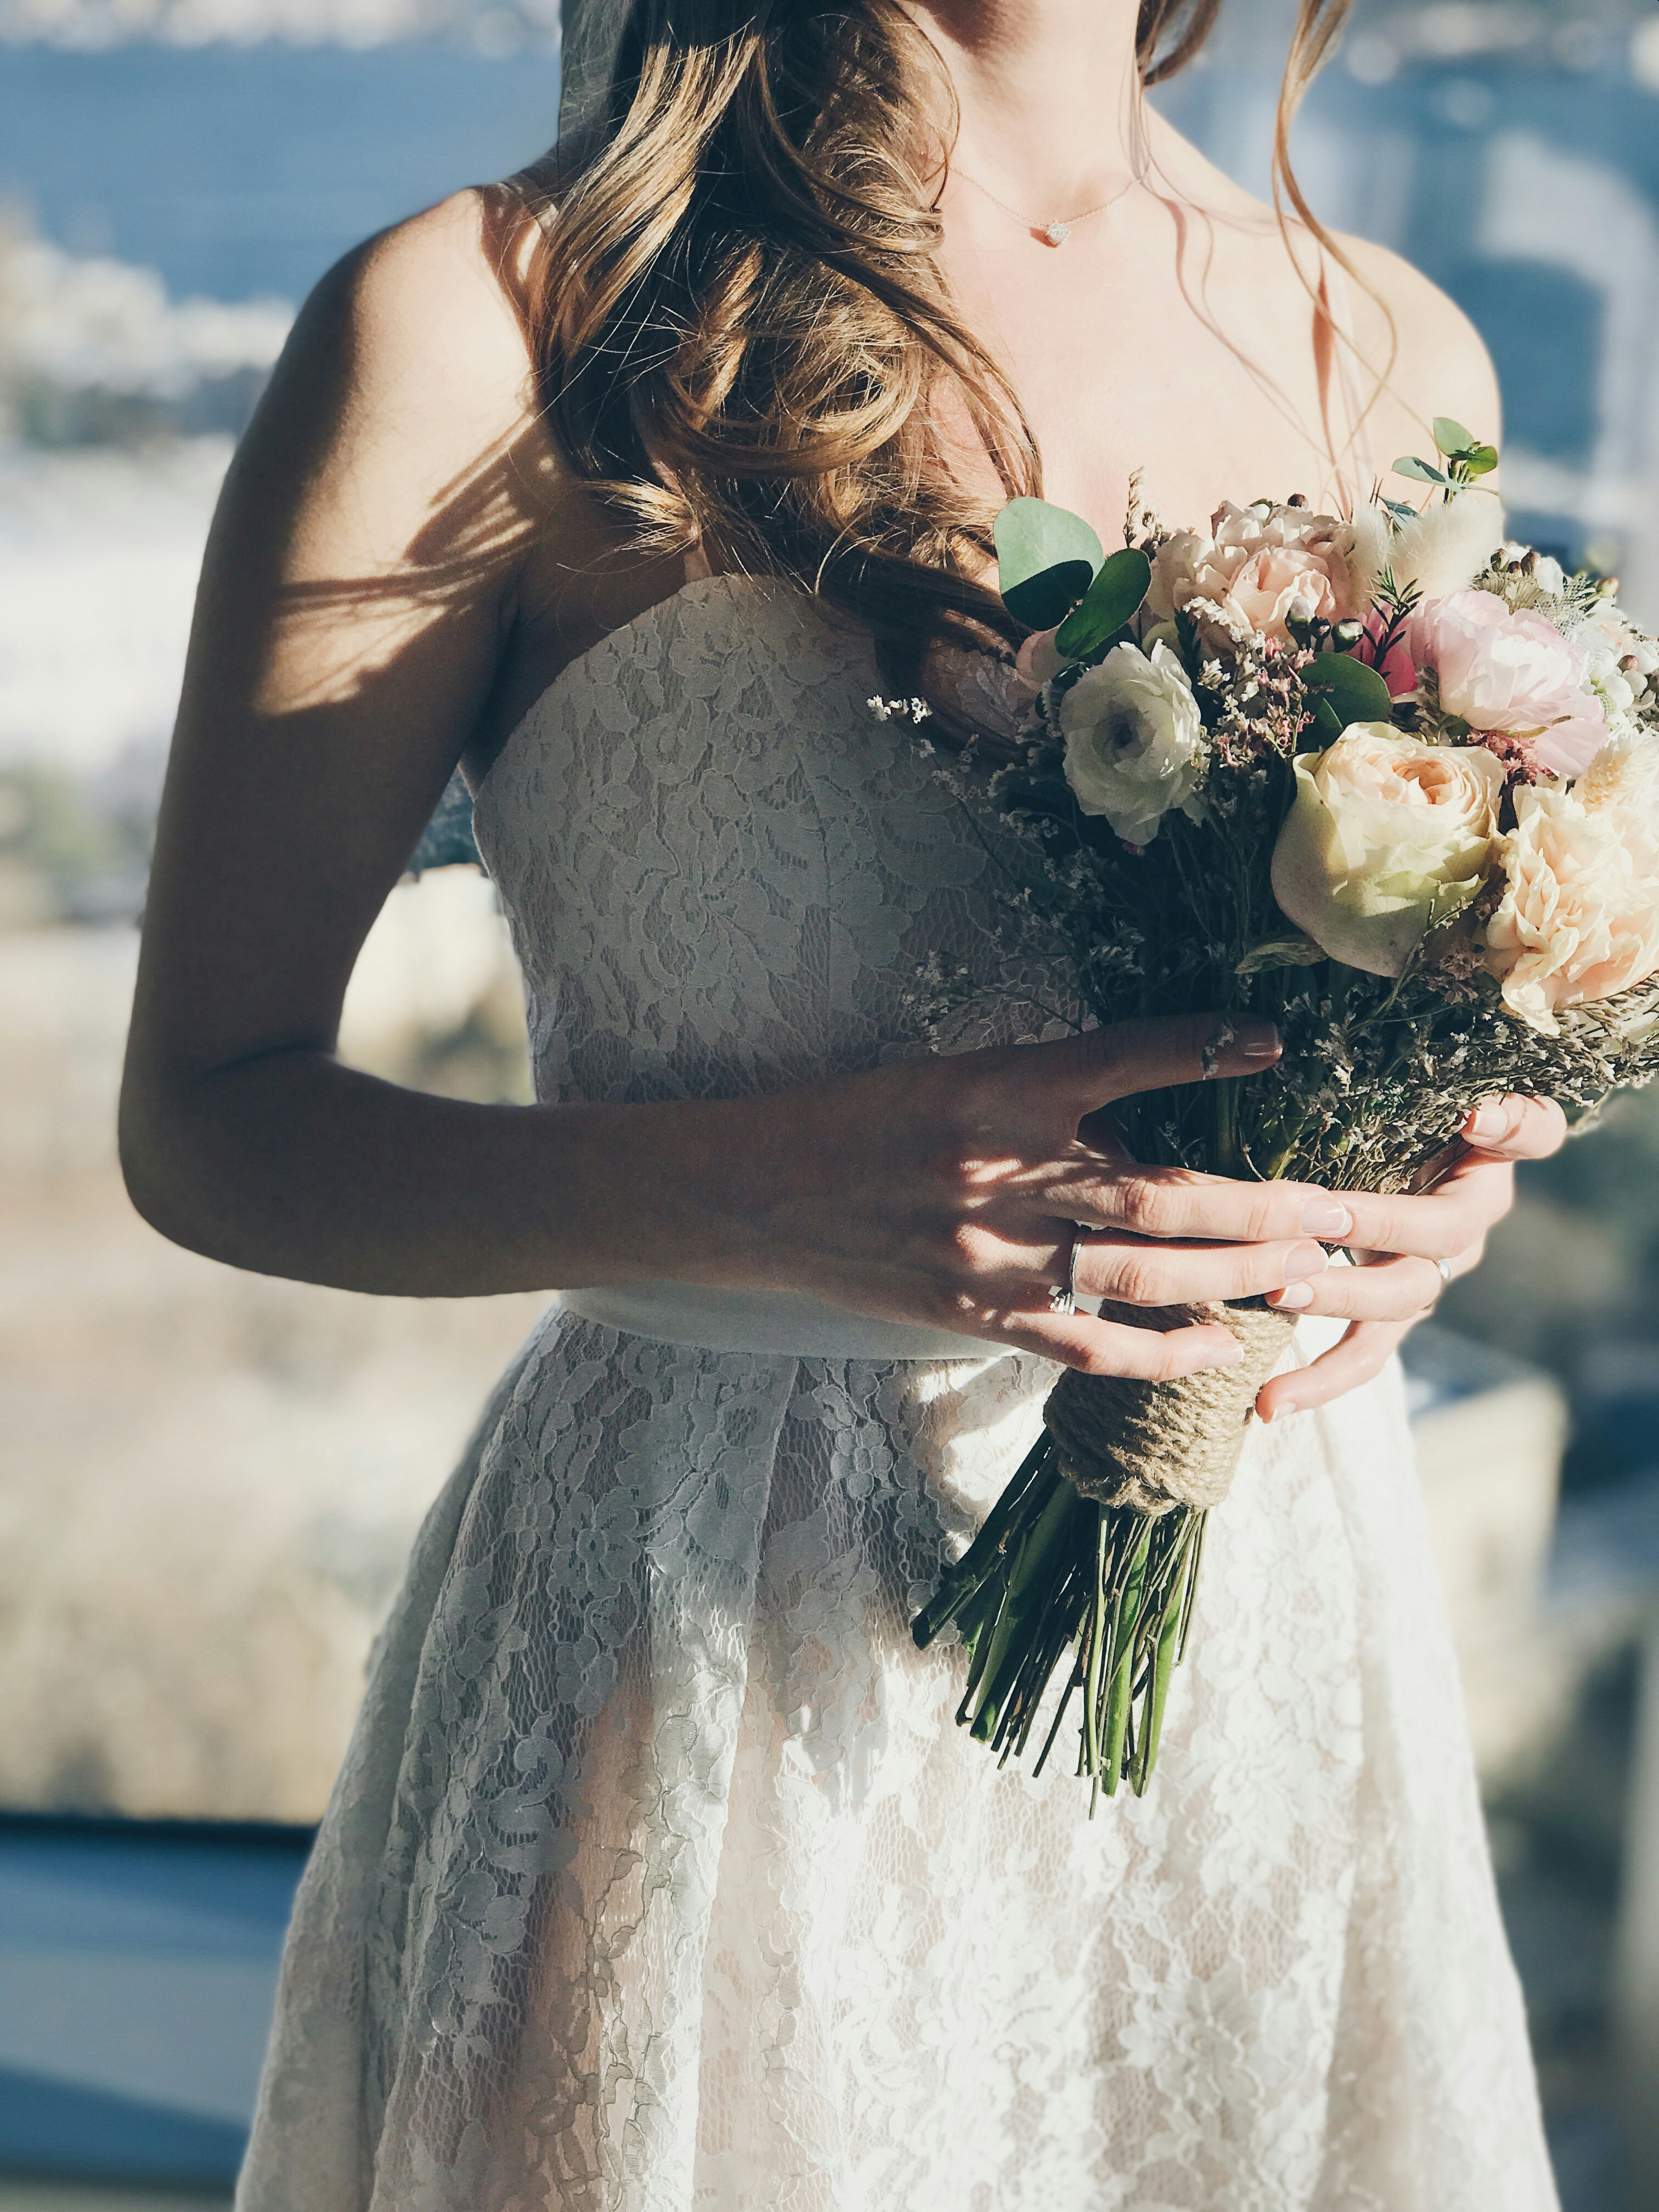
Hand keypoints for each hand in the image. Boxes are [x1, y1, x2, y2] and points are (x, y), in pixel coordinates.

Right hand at [720, 1010, 1355, 1377]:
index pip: (1121, 1059)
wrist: (759, 1193)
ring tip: (1306, 1275)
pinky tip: (1219, 1347)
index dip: (1204, 1050)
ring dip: (1233, 1279)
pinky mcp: (973, 1314)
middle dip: (1263, 1208)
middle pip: (1161, 1196)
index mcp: (995, 1090)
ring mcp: (988, 1254)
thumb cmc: (863, 1120)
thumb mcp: (956, 1076)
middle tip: (1342, 1210)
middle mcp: (1000, 1171)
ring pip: (1139, 1276)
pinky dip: (1160, 1352)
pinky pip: (1085, 1343)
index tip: (1277, 1044)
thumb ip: (1052, 1096)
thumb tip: (1162, 1117)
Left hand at [1254, 1093, 1567, 1421]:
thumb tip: (1470, 1113)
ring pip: (1401, 1297)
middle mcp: (1468, 1217)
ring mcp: (1429, 1270)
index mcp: (1485, 1156)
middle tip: (1319, 1219)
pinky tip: (1271, 1402)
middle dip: (1381, 1225)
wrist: (1355, 1171)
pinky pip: (1365, 1353)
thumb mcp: (1401, 1094)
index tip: (1473, 1119)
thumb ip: (1430, 1093)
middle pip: (1442, 1231)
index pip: (1531, 1130)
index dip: (1509, 1126)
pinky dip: (1319, 1379)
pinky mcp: (1388, 1315)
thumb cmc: (1377, 1119)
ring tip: (1279, 1293)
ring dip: (1339, 1297)